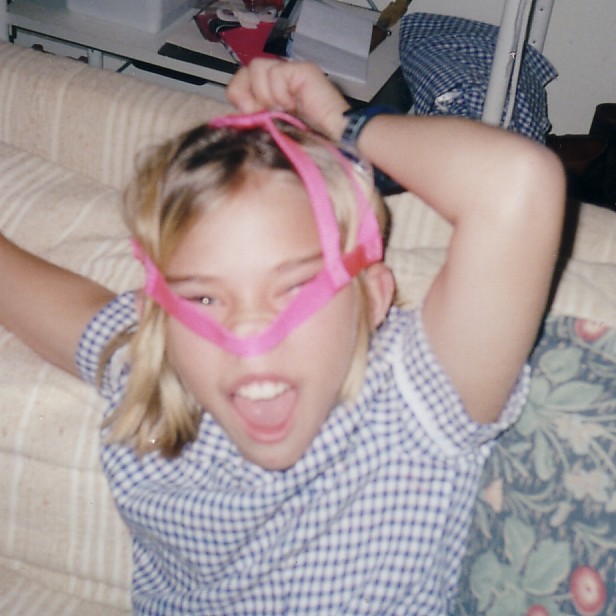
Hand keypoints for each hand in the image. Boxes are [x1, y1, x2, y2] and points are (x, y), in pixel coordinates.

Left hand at [226, 59, 349, 141]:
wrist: (335, 144)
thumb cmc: (307, 146)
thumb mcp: (271, 134)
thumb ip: (254, 121)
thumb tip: (235, 115)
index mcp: (271, 96)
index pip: (241, 82)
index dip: (239, 96)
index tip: (248, 115)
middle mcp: (280, 82)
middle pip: (245, 71)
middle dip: (248, 95)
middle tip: (264, 113)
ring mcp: (291, 73)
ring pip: (257, 67)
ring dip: (264, 93)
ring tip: (282, 110)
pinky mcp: (301, 70)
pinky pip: (275, 72)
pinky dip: (279, 92)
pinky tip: (292, 105)